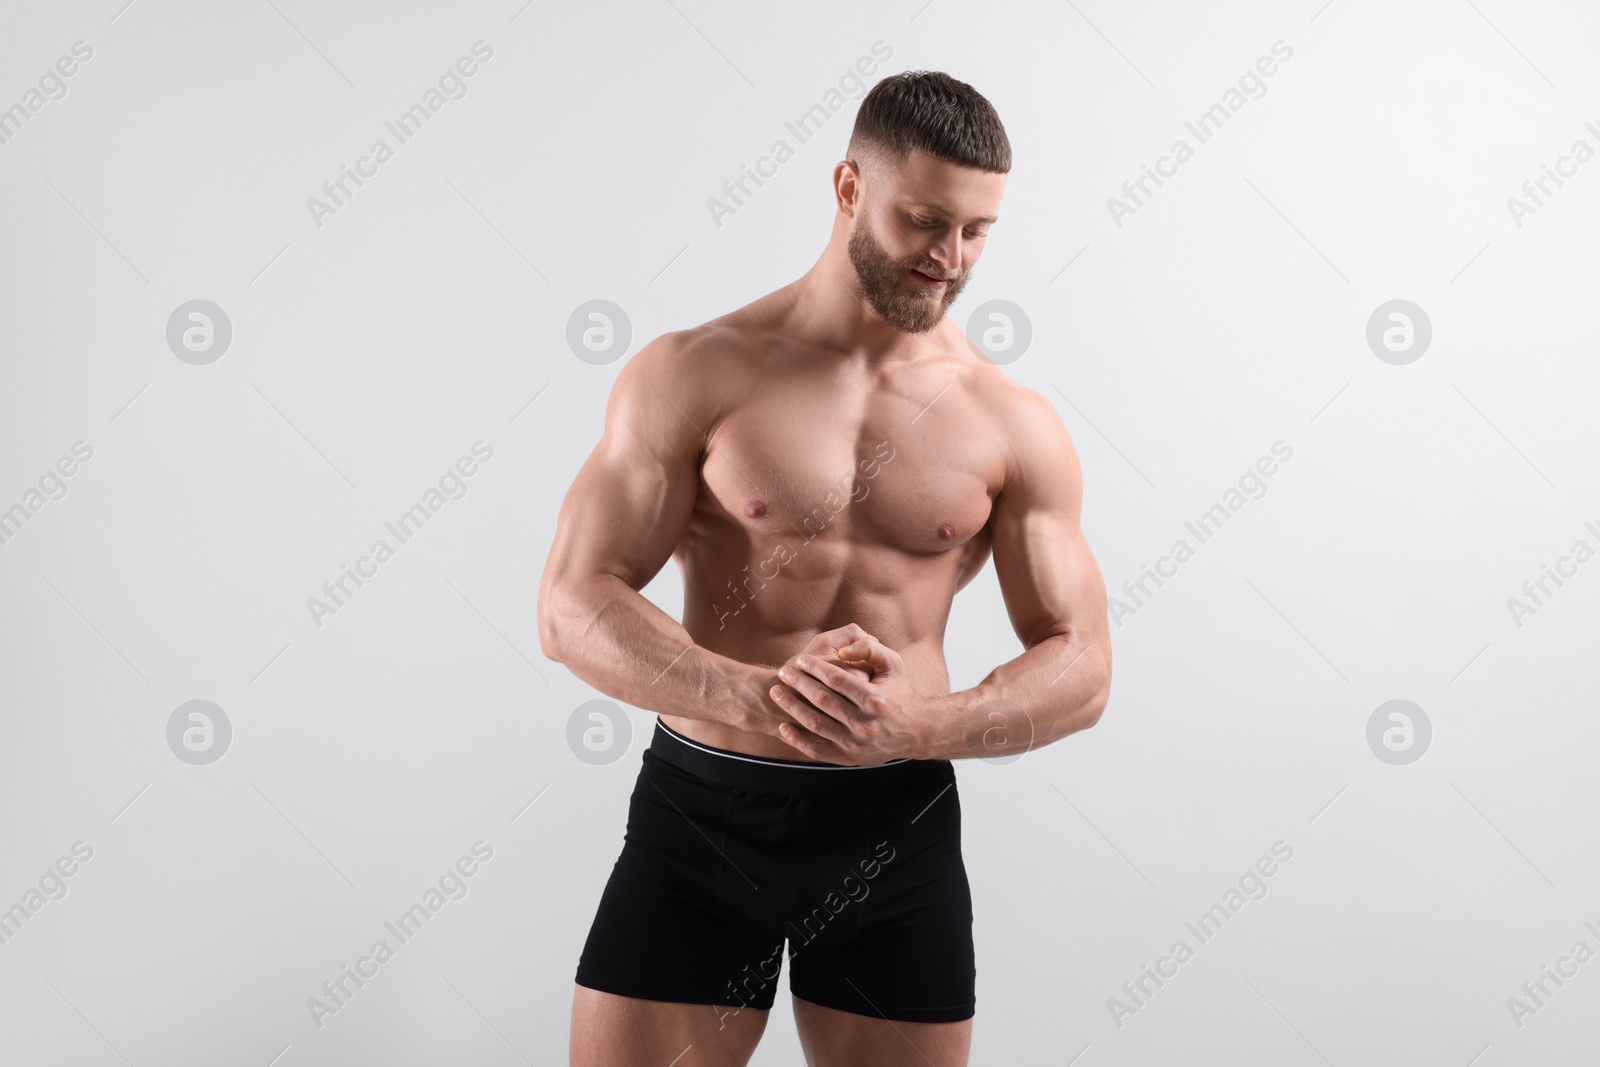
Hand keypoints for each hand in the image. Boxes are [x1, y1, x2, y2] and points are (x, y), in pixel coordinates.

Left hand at [768, 623, 928, 764]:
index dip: (815, 668)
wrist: (915, 731)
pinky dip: (797, 740)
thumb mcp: (894, 664)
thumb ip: (870, 649)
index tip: (799, 659)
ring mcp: (855, 744)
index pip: (836, 680)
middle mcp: (865, 725)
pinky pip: (816, 751)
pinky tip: (783, 726)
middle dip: (798, 683)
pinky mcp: (848, 758)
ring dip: (792, 707)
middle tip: (782, 672)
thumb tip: (843, 650)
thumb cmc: (900, 692)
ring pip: (815, 724)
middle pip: (822, 700)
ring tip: (777, 693)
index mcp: (876, 700)